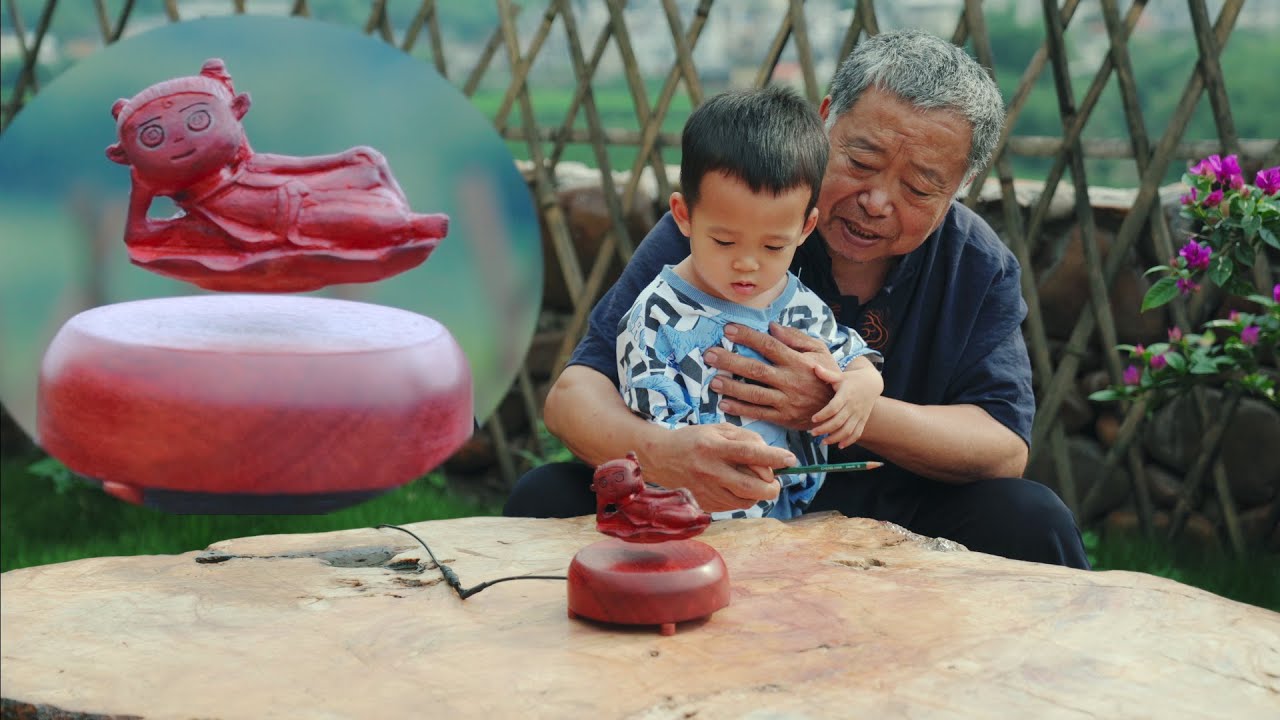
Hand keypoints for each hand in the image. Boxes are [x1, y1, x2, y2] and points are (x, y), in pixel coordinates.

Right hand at [637, 423, 794, 512]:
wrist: (660, 457)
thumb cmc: (695, 440)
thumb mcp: (719, 430)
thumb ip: (747, 439)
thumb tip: (771, 459)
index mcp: (714, 447)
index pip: (750, 453)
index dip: (774, 457)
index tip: (792, 460)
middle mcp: (710, 471)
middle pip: (751, 487)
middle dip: (772, 487)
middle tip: (776, 483)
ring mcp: (706, 491)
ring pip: (746, 501)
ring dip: (758, 494)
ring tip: (754, 483)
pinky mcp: (704, 504)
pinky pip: (734, 507)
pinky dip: (743, 499)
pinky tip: (736, 488)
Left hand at [705, 322, 838, 430]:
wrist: (839, 407)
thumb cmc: (826, 373)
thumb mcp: (819, 351)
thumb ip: (796, 338)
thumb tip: (772, 327)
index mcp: (798, 362)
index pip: (769, 346)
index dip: (747, 337)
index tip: (727, 330)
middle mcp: (790, 381)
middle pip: (756, 370)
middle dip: (730, 362)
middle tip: (709, 355)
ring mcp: (787, 401)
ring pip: (754, 394)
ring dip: (732, 388)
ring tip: (713, 381)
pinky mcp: (784, 418)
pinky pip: (759, 414)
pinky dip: (740, 410)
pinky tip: (724, 404)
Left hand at [810, 358, 882, 448]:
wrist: (872, 383)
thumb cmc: (851, 379)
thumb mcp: (840, 375)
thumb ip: (827, 374)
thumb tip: (814, 367)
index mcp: (846, 394)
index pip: (834, 407)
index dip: (824, 414)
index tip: (813, 419)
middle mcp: (853, 406)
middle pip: (839, 421)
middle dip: (825, 429)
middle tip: (813, 433)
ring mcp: (859, 414)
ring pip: (847, 430)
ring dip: (835, 438)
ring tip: (823, 442)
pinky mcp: (863, 420)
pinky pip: (857, 433)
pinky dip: (849, 441)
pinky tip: (839, 445)